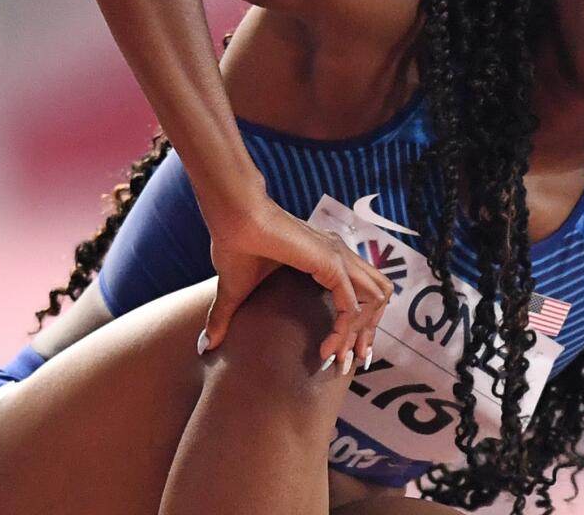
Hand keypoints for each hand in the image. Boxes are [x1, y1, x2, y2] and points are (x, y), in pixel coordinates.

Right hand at [199, 194, 393, 372]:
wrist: (233, 220)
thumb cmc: (234, 246)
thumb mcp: (233, 292)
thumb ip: (225, 318)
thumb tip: (205, 346)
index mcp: (327, 258)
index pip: (362, 292)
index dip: (359, 324)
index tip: (341, 354)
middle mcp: (340, 256)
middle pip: (378, 297)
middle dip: (369, 332)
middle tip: (350, 363)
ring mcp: (339, 258)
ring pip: (373, 301)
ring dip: (361, 334)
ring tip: (340, 360)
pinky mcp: (331, 264)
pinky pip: (352, 305)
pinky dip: (344, 331)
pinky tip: (326, 350)